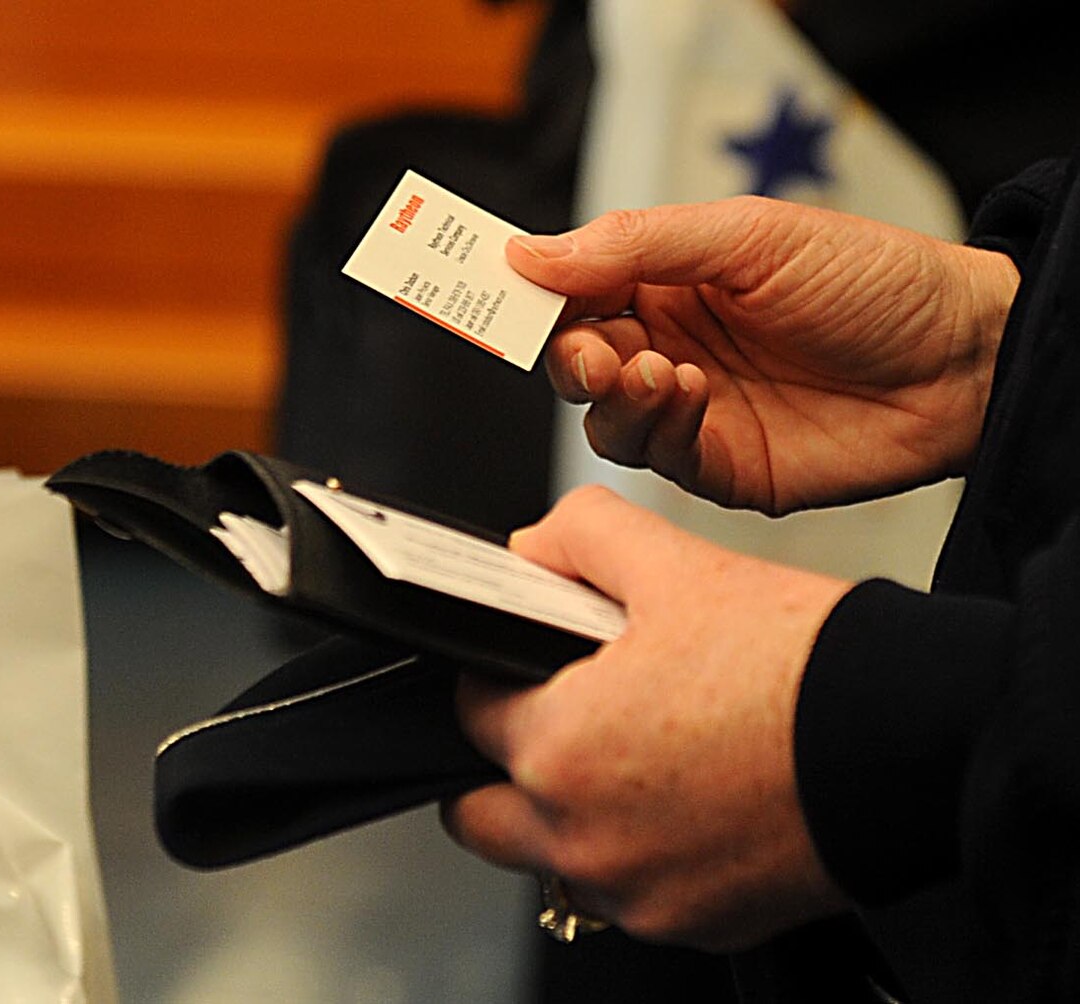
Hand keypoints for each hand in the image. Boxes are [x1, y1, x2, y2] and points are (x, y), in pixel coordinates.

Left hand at [441, 485, 852, 950]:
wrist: (913, 737)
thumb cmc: (803, 663)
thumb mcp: (676, 564)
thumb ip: (579, 539)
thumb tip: (530, 550)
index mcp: (556, 749)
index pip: (471, 712)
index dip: (503, 676)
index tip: (541, 666)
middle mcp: (582, 839)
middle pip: (484, 813)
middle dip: (509, 767)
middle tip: (566, 723)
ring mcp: (639, 894)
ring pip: (558, 864)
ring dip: (575, 821)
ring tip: (642, 761)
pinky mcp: (697, 927)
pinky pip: (635, 898)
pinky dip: (646, 858)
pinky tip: (695, 801)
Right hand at [509, 196, 1018, 513]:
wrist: (965, 361)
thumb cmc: (875, 280)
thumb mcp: (748, 236)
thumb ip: (635, 245)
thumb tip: (530, 253)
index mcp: (667, 280)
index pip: (570, 287)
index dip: (528, 292)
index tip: (495, 293)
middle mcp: (668, 343)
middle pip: (570, 357)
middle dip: (566, 354)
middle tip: (590, 351)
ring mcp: (690, 409)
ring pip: (599, 416)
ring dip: (612, 395)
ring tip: (660, 370)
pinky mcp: (718, 465)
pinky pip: (653, 458)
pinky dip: (657, 428)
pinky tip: (695, 396)